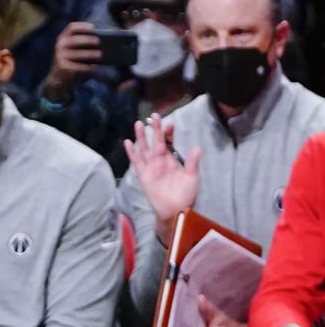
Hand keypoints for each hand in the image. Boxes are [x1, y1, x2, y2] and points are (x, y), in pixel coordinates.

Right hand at [44, 21, 100, 99]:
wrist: (59, 76)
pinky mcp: (62, 67)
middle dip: (87, 40)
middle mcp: (60, 45)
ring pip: (77, 54)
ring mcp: (60, 56)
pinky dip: (86, 67)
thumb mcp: (75, 49)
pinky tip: (93, 67)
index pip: (72, 27)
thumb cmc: (72, 60)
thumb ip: (84, 44)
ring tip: (100, 54)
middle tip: (99, 41)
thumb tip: (100, 42)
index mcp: (64, 37)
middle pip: (75, 39)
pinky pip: (76, 66)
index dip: (82, 26)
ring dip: (90, 54)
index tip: (93, 28)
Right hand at [123, 114, 199, 243]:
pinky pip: (136, 162)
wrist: (175, 210)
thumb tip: (198, 147)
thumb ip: (192, 163)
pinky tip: (128, 142)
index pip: (169, 142)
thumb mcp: (192, 178)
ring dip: (141, 137)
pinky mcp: (143, 175)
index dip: (169, 133)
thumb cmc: (185, 195)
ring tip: (138, 123)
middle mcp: (160, 161)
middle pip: (155, 142)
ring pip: (144, 148)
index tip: (170, 123)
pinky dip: (132, 152)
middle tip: (154, 116)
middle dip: (155, 129)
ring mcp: (150, 167)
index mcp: (172, 160)